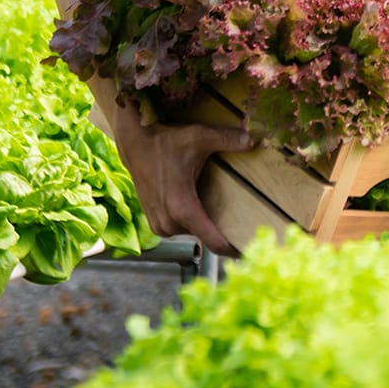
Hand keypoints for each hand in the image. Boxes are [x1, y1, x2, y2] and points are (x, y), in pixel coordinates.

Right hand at [110, 111, 256, 256]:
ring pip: (193, 232)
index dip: (234, 249)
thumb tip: (254, 139)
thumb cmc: (165, 141)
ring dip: (205, 223)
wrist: (134, 142)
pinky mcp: (155, 223)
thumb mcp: (199, 136)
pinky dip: (191, 220)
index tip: (251, 251)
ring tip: (223, 211)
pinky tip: (200, 205)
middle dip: (222, 230)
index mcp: (182, 208)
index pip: (214, 242)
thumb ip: (228, 139)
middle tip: (245, 222)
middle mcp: (169, 222)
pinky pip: (181, 229)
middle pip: (206, 235)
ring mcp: (160, 225)